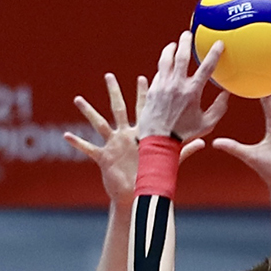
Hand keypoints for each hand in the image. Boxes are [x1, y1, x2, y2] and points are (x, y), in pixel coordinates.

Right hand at [66, 73, 209, 201]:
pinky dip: (78, 143)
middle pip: (119, 109)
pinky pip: (89, 148)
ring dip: (89, 112)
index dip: (143, 94)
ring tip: (78, 99)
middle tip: (108, 75)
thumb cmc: (152, 178)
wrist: (137, 195)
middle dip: (115, 92)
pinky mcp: (104, 158)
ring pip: (99, 124)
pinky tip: (66, 136)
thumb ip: (185, 150)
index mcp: (141, 134)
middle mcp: (126, 135)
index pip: (143, 109)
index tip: (143, 77)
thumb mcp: (167, 162)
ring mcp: (114, 145)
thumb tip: (204, 142)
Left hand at [135, 33, 229, 142]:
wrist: (159, 141)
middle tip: (188, 34)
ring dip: (170, 49)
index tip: (219, 43)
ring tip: (173, 45)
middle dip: (186, 41)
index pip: (206, 67)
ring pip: (166, 59)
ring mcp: (163, 85)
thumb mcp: (206, 124)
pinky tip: (166, 66)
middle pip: (182, 55)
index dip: (214, 53)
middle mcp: (177, 85)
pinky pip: (159, 72)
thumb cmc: (184, 134)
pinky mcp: (153, 89)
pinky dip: (164, 67)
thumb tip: (227, 94)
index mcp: (193, 92)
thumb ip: (219, 108)